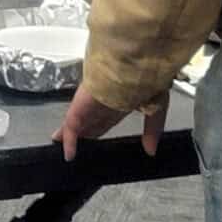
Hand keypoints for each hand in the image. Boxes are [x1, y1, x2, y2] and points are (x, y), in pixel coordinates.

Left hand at [53, 85, 167, 159]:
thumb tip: (151, 150)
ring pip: (79, 123)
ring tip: (65, 145)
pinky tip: (67, 153)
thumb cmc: (146, 81)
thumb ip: (152, 129)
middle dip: (86, 131)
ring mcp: (90, 103)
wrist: (131, 69)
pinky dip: (69, 141)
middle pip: (91, 121)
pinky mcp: (80, 106)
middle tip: (81, 142)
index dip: (102, 126)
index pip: (108, 117)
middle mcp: (102, 101)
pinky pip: (72, 126)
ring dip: (74, 135)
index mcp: (120, 100)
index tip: (97, 134)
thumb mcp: (156, 109)